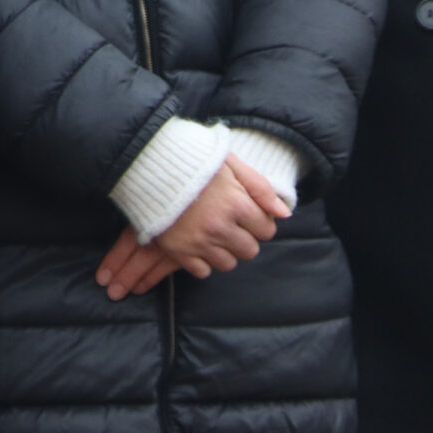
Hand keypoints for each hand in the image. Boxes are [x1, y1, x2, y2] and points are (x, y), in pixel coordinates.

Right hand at [94, 156, 288, 299]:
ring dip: (223, 251)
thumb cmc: (193, 161)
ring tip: (210, 231)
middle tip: (226, 221)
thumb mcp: (230, 163)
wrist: (147, 165)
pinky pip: (203, 271)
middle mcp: (219, 227)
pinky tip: (195, 242)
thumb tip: (284, 214)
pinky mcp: (178, 251)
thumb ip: (260, 187)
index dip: (257, 220)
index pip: (267, 229)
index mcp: (236, 204)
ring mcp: (198, 241)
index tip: (243, 211)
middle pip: (250, 250)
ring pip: (228, 264)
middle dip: (242, 237)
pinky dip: (202, 261)